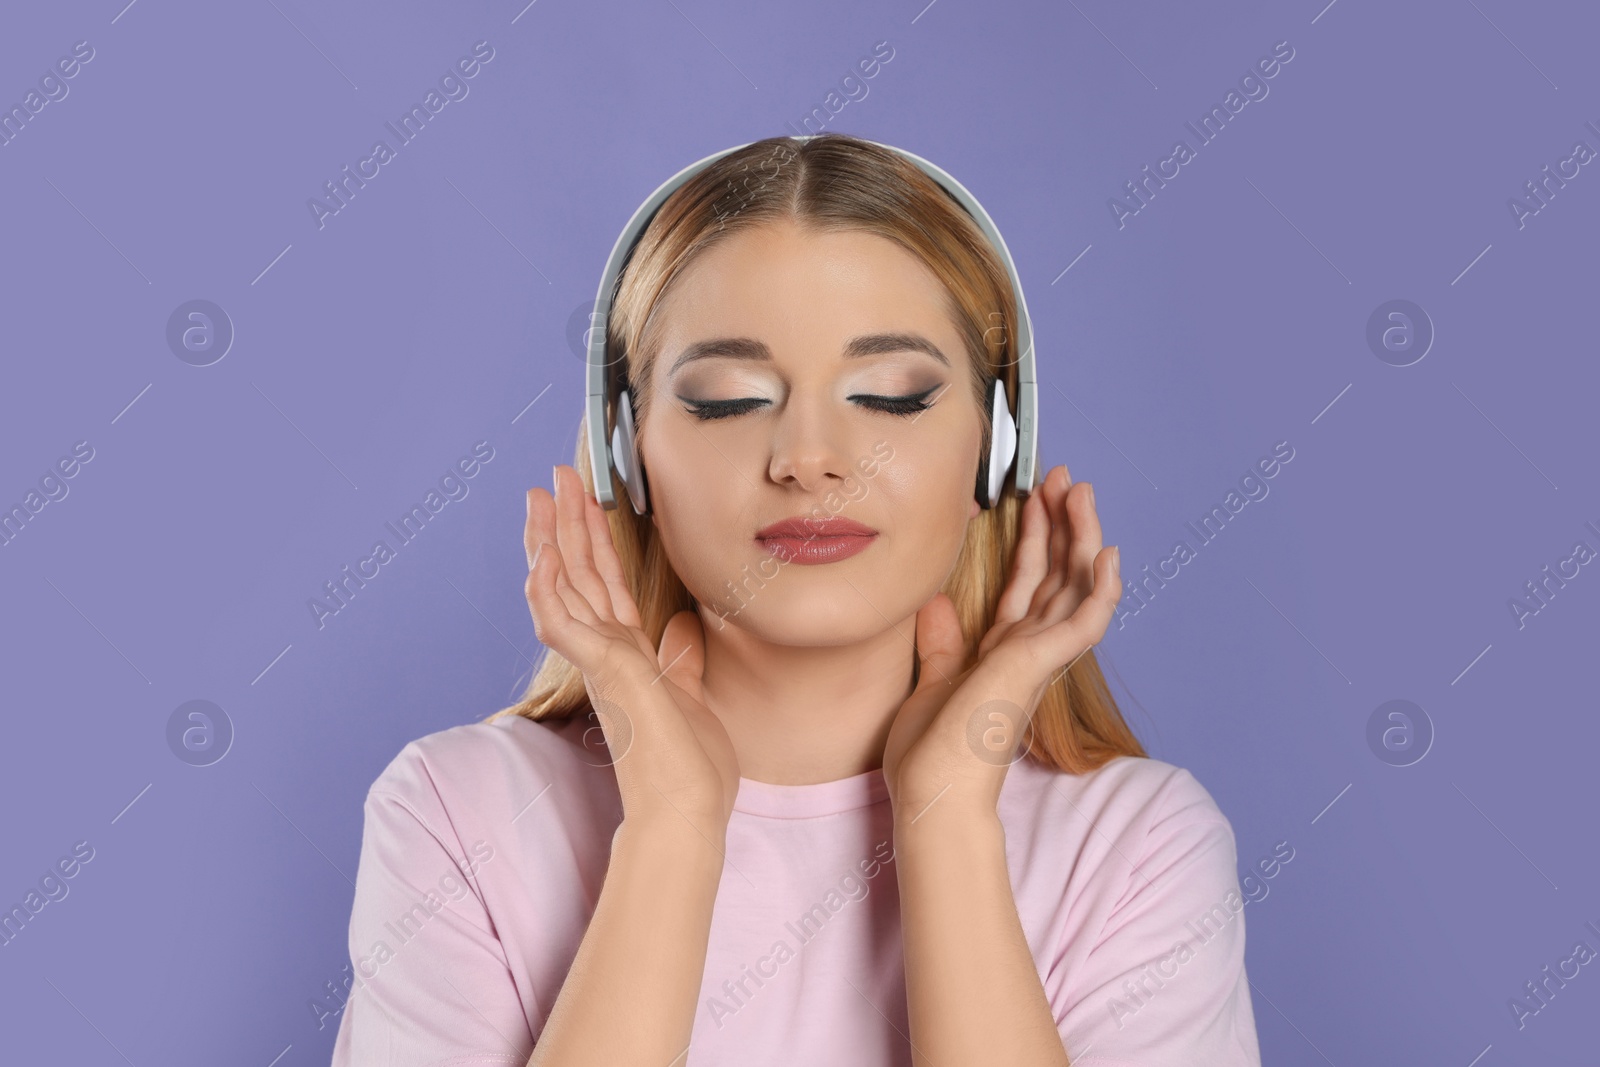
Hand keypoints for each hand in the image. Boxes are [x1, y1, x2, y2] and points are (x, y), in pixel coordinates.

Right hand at [524, 465, 739, 835]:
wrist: (685, 814)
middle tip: (554, 476)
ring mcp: (600, 664)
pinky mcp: (604, 674)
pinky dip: (549, 591)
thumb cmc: (689, 768)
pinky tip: (542, 558)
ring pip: (565, 589)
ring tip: (541, 495)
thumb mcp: (691, 695)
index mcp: (627, 656)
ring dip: (551, 540)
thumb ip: (680, 658)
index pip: (603, 586)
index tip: (585, 501)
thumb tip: (683, 627)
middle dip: (567, 523)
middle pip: (579, 575)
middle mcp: (606, 655)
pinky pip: (564, 625)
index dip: (592, 541)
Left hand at [881, 465, 1120, 820]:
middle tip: (1064, 477)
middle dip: (1062, 523)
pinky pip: (1084, 621)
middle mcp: (1028, 652)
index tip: (1033, 498)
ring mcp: (1039, 658)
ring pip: (1075, 586)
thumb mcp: (930, 683)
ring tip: (1081, 490)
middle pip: (1057, 574)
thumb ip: (940, 644)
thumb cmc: (930, 756)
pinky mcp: (1041, 666)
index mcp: (1003, 654)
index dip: (1034, 539)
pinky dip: (1101, 588)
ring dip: (1082, 536)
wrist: (933, 794)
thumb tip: (935, 603)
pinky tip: (1107, 552)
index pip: (1027, 584)